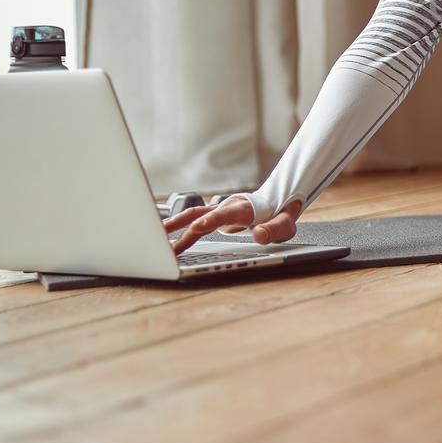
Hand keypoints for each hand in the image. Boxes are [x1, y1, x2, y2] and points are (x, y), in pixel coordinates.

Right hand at [164, 196, 302, 254]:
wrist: (277, 202)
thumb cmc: (280, 215)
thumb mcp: (285, 225)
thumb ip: (274, 229)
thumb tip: (258, 234)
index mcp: (244, 208)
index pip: (225, 214)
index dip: (211, 220)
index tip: (197, 227)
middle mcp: (227, 207)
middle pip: (200, 213)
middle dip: (180, 224)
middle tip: (162, 236)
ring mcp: (219, 211)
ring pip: (192, 216)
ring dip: (174, 226)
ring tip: (155, 237)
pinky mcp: (214, 217)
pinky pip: (194, 221)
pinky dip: (180, 230)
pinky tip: (167, 240)